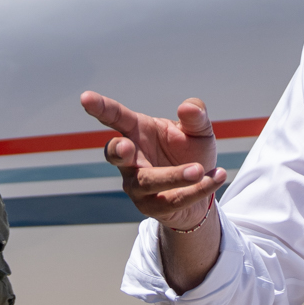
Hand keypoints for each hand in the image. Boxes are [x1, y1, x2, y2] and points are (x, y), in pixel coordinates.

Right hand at [79, 91, 226, 230]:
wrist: (201, 187)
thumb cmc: (190, 152)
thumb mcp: (198, 131)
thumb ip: (195, 116)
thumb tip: (187, 107)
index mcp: (137, 133)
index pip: (115, 118)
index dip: (100, 108)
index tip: (85, 97)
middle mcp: (131, 160)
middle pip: (116, 155)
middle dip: (118, 151)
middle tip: (126, 146)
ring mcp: (137, 185)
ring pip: (148, 181)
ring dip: (174, 176)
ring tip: (199, 169)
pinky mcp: (153, 207)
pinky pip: (174, 199)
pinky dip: (199, 189)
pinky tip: (218, 176)